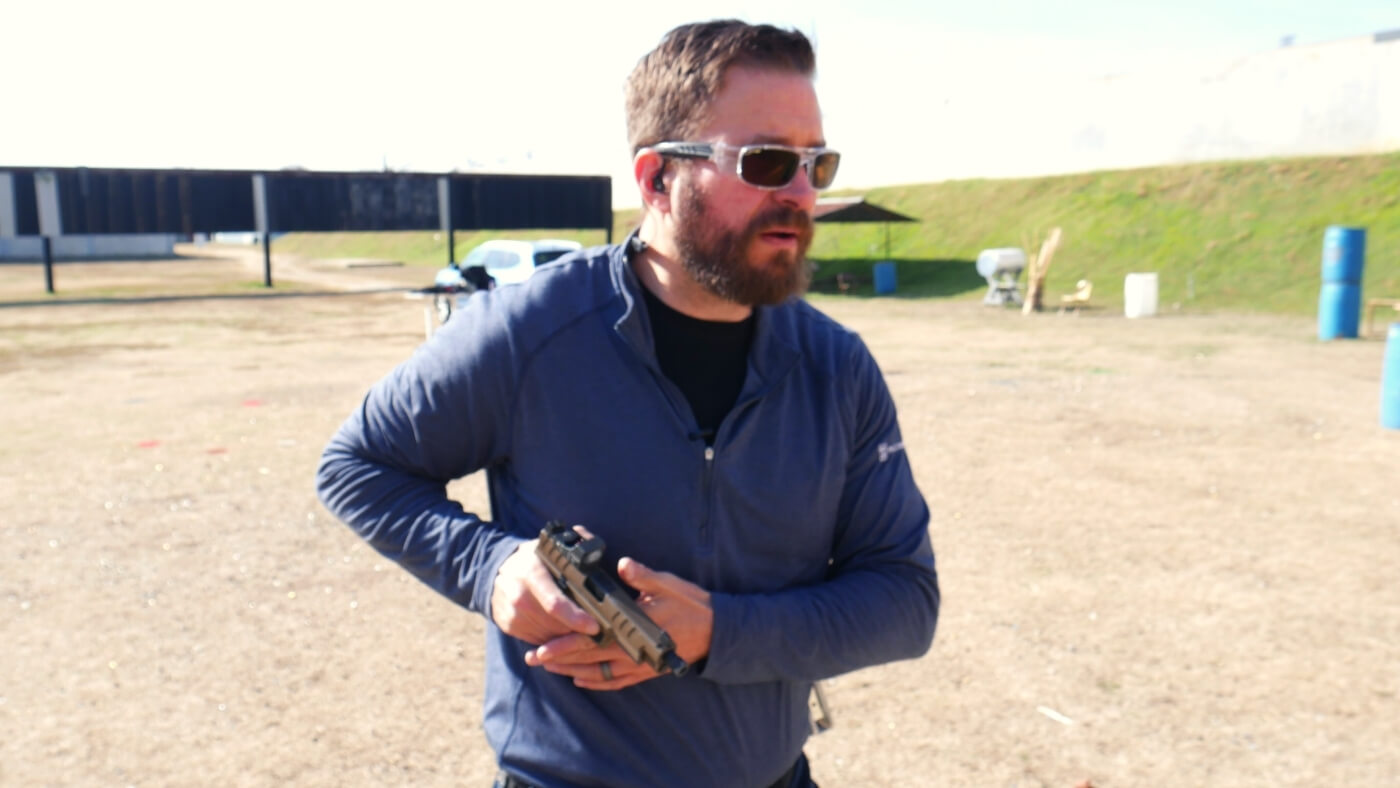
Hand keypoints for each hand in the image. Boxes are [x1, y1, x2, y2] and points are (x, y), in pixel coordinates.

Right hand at [490, 539, 598, 644]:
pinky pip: (537, 640)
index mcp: (531, 572)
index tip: (594, 626)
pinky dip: (552, 641)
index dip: (576, 618)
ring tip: (582, 631)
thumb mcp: (550, 546)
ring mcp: (511, 612)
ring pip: (547, 636)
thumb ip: (575, 542)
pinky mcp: (508, 626)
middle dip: (577, 630)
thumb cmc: (533, 560)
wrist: (498, 571)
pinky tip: (563, 631)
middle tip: (596, 631)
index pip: (554, 603)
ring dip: (566, 638)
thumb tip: (592, 547)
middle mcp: (518, 594)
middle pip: (554, 624)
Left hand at [526, 556, 712, 690]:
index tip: (543, 646)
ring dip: (572, 671)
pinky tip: (580, 679)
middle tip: (532, 659)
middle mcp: (633, 650)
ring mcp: (638, 663)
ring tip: (549, 669)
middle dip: (559, 659)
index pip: (592, 638)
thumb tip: (622, 564)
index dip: (566, 643)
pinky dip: (596, 682)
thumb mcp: (668, 584)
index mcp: (634, 626)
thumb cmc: (690, 604)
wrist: (715, 631)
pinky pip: (616, 682)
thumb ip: (643, 576)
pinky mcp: (646, 670)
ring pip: (598, 673)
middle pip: (588, 658)